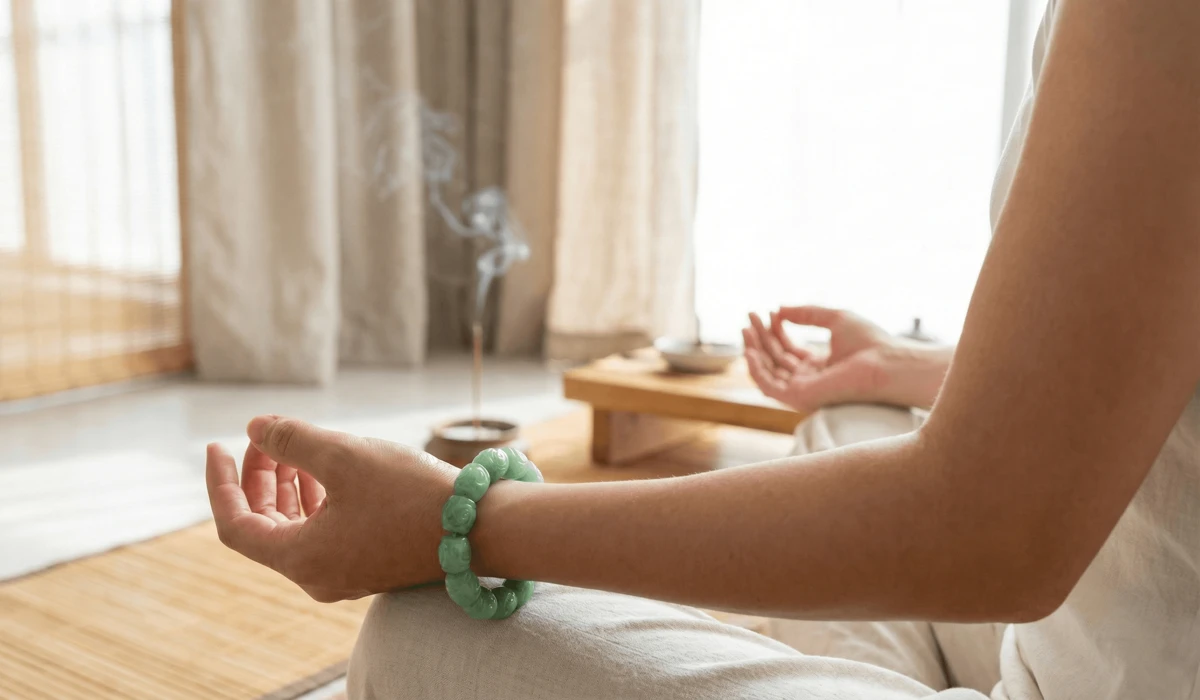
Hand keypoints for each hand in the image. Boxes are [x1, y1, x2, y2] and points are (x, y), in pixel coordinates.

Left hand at [205, 415, 455, 601]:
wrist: (482, 527)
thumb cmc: (413, 493)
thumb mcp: (346, 456)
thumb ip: (293, 440)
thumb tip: (256, 427)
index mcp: (302, 560)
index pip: (235, 525)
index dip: (221, 483)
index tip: (218, 444)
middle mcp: (318, 576)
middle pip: (264, 527)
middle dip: (258, 478)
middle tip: (264, 436)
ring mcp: (345, 573)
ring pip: (295, 529)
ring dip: (287, 486)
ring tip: (293, 445)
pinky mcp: (370, 563)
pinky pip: (324, 532)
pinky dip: (315, 500)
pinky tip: (327, 469)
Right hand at [742, 306, 948, 411]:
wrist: (885, 363)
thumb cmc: (869, 342)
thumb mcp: (834, 318)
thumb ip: (806, 313)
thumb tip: (780, 309)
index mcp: (819, 367)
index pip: (788, 350)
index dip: (776, 331)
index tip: (770, 311)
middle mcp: (809, 381)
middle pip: (775, 359)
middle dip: (760, 337)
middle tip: (750, 316)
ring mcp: (803, 390)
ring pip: (768, 372)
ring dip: (754, 350)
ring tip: (747, 329)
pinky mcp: (800, 398)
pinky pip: (769, 388)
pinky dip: (757, 371)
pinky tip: (751, 351)